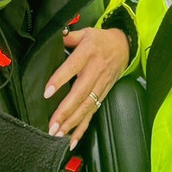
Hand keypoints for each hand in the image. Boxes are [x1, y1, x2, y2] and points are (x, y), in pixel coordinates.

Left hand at [44, 27, 130, 149]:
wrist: (124, 46)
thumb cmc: (100, 40)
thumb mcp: (85, 32)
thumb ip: (68, 36)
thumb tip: (53, 36)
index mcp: (88, 53)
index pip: (72, 67)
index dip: (60, 79)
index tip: (47, 93)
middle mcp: (95, 70)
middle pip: (80, 93)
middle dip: (66, 111)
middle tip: (52, 124)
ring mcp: (101, 84)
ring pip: (87, 106)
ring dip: (72, 122)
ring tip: (58, 134)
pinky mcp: (104, 94)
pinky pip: (93, 112)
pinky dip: (83, 127)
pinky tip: (72, 139)